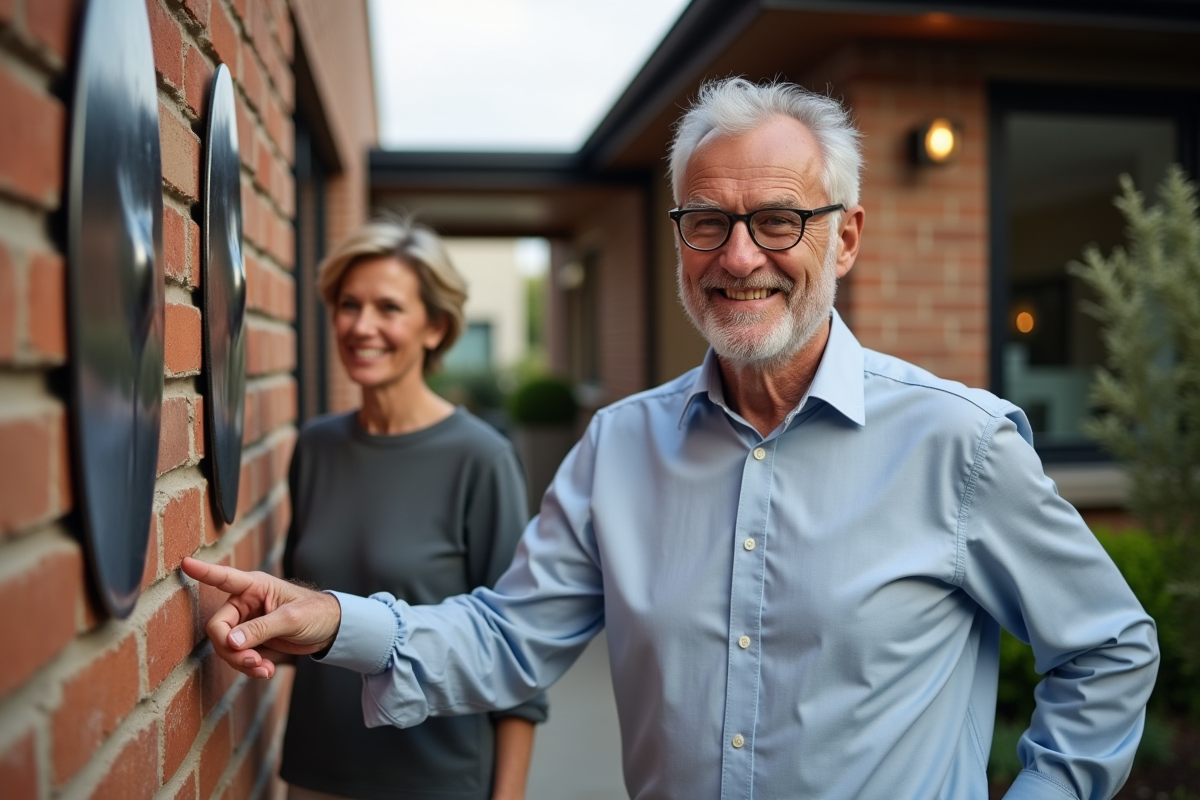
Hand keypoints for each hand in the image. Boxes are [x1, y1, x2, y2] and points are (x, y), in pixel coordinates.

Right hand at [181, 557, 341, 679]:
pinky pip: (238, 657)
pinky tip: (266, 671)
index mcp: (255, 586)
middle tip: (252, 661)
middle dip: (232, 649)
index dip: (204, 572)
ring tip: (264, 669)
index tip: (185, 562)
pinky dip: (249, 667)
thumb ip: (260, 629)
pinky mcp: (251, 640)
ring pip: (226, 646)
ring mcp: (246, 623)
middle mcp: (245, 603)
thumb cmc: (314, 612)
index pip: (224, 578)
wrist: (330, 629)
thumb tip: (230, 642)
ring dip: (242, 662)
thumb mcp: (290, 619)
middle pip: (218, 628)